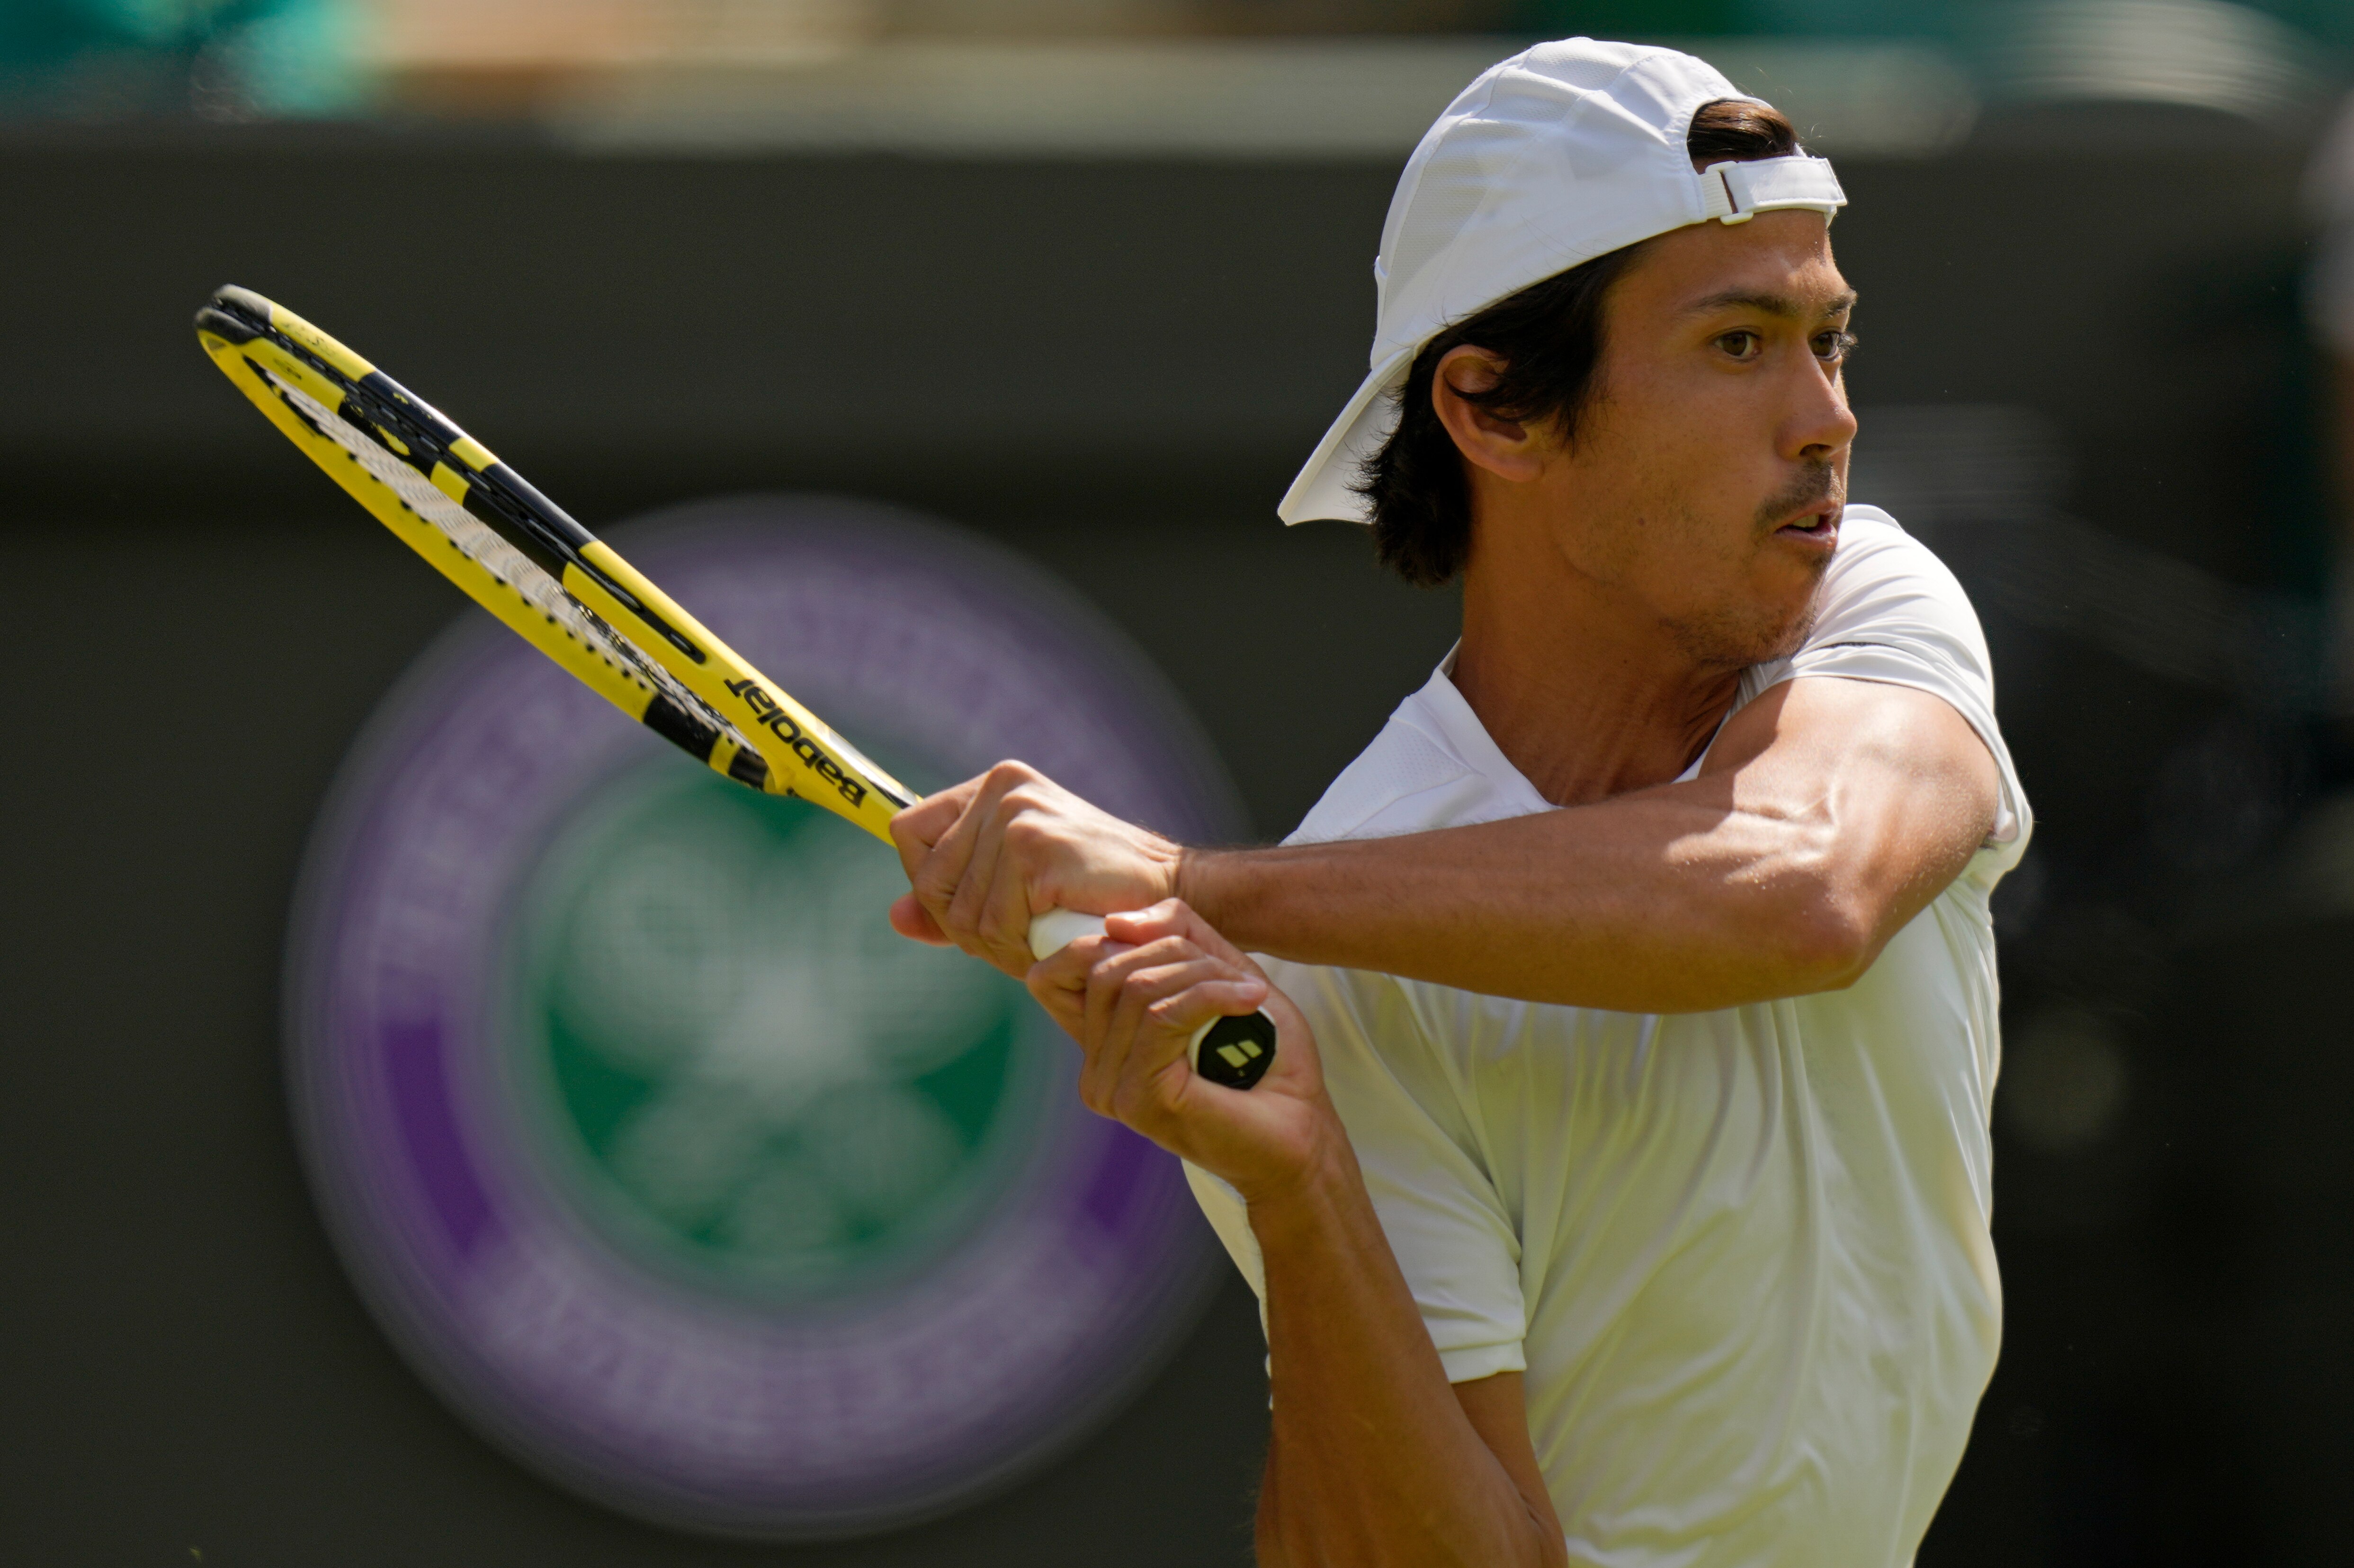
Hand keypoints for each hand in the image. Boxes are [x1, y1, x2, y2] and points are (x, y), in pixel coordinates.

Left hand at [888, 761, 1185, 978]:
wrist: (1167, 894)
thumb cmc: (1091, 894)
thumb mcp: (1013, 889)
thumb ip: (952, 900)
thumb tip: (895, 917)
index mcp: (993, 786)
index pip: (909, 832)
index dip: (929, 883)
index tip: (971, 907)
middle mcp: (1001, 790)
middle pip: (929, 879)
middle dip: (963, 926)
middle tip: (1013, 938)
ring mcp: (1016, 816)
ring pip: (959, 910)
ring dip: (995, 945)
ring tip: (1037, 941)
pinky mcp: (1034, 849)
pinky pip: (992, 923)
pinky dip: (1018, 950)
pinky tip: (1050, 942)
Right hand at [1025, 898, 1337, 1203]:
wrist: (1302, 1133)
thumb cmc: (1267, 1060)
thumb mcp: (1220, 974)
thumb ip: (1176, 936)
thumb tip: (1115, 921)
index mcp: (1103, 1044)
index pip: (1053, 972)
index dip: (1105, 939)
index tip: (1178, 946)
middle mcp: (1095, 1070)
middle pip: (1105, 966)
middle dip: (1175, 950)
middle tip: (1233, 975)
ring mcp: (1111, 1088)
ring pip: (1135, 986)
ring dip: (1203, 974)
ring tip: (1249, 992)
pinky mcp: (1138, 1097)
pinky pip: (1161, 1015)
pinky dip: (1212, 994)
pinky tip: (1250, 1000)